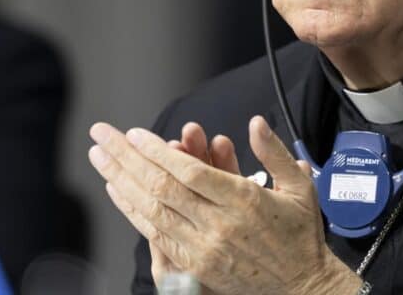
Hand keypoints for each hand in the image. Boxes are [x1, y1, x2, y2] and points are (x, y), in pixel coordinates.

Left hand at [88, 116, 360, 294]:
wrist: (302, 288)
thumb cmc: (300, 236)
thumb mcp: (300, 187)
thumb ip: (274, 153)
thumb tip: (255, 123)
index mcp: (244, 202)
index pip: (189, 172)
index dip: (159, 151)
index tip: (135, 134)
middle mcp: (219, 226)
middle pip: (162, 187)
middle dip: (127, 158)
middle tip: (102, 136)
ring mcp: (203, 249)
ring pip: (152, 211)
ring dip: (121, 181)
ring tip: (100, 158)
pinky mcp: (195, 266)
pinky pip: (155, 235)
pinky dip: (133, 210)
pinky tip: (117, 190)